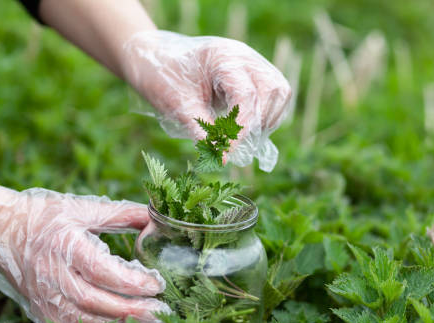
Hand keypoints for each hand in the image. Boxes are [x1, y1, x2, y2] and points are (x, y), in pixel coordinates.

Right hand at [0, 183, 169, 322]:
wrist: (0, 232)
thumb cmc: (45, 217)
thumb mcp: (82, 208)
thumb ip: (121, 214)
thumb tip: (156, 216)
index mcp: (64, 246)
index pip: (100, 270)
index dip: (131, 281)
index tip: (158, 283)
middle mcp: (52, 276)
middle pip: (94, 301)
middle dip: (131, 311)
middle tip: (161, 311)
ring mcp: (44, 298)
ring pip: (83, 322)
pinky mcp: (41, 313)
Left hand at [122, 30, 291, 171]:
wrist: (153, 57)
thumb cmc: (163, 77)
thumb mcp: (178, 104)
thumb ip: (202, 128)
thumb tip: (221, 156)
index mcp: (223, 57)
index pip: (246, 95)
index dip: (240, 129)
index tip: (226, 153)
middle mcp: (244, 56)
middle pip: (273, 90)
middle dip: (258, 123)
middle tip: (235, 144)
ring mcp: (252, 62)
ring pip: (280, 91)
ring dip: (267, 119)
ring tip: (242, 137)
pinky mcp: (253, 72)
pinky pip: (274, 93)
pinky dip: (265, 114)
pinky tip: (245, 128)